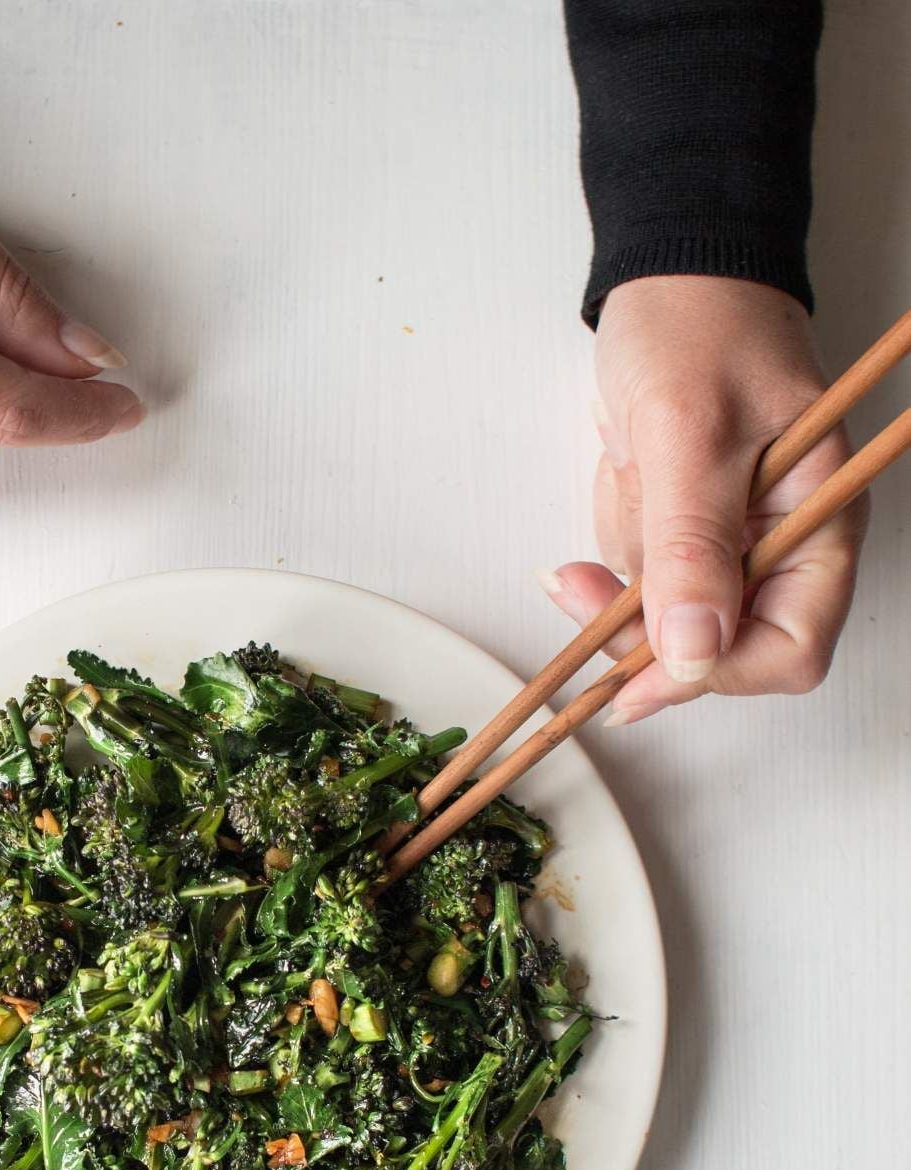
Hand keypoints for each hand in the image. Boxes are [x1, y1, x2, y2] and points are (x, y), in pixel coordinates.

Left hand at [539, 276, 866, 724]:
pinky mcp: (690, 521)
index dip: (713, 673)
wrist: (669, 266)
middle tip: (578, 581)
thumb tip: (693, 653)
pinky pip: (642, 566)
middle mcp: (787, 540)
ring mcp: (738, 534)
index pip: (787, 651)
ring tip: (629, 462)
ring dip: (627, 554)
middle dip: (644, 612)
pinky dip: (620, 526)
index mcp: (821, 521)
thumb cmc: (699, 322)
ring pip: (665, 610)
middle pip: (716, 645)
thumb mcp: (688, 432)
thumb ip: (692, 546)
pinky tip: (623, 462)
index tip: (634, 673)